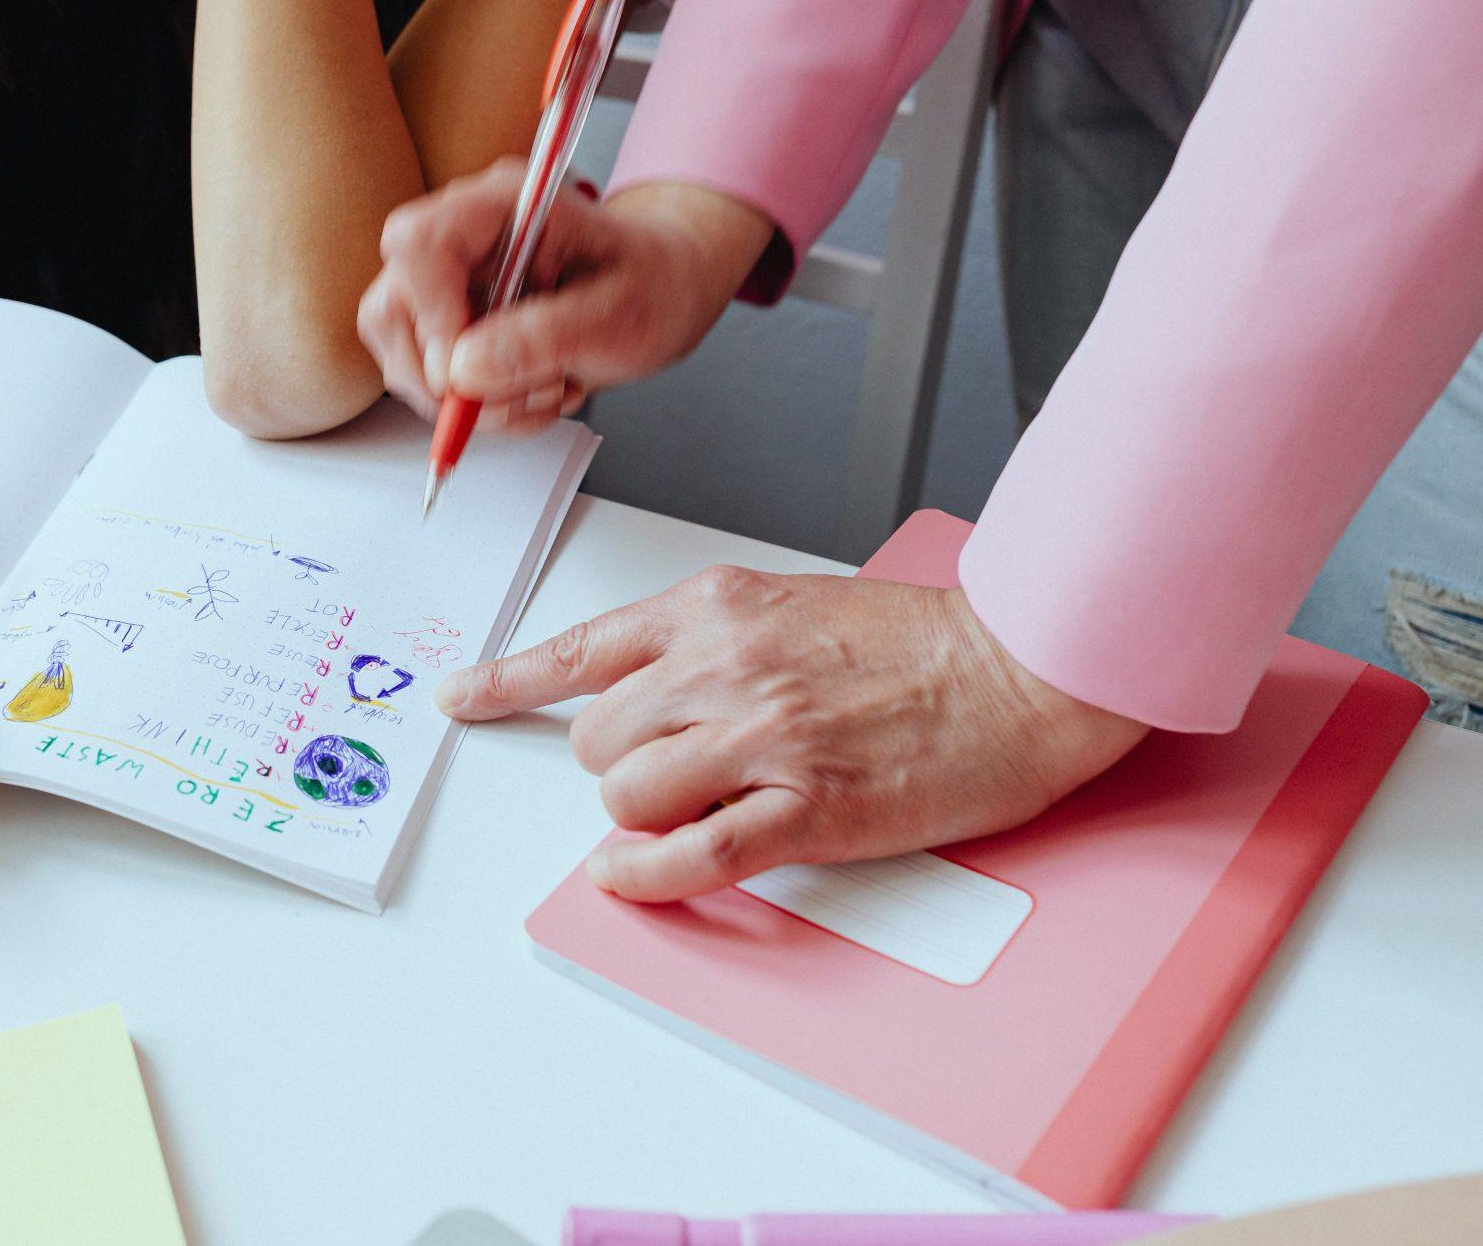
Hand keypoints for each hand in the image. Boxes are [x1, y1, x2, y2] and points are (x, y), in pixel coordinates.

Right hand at [359, 173, 770, 432]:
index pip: (420, 243)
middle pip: (392, 306)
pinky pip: (430, 379)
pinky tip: (530, 391)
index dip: (430, 314)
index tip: (464, 368)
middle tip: (512, 395)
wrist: (664, 290)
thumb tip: (464, 369)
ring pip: (404, 353)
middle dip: (443, 374)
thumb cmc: (651, 282)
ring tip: (541, 391)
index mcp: (504, 206)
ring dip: (469, 399)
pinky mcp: (451, 324)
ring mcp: (451, 283)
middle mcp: (465, 238)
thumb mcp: (620, 313)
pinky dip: (479, 406)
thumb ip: (545, 336)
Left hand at [437, 570, 1147, 898]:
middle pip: (598, 739)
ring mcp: (763, 740)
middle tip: (673, 771)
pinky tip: (636, 876)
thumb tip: (645, 698)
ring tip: (700, 809)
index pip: (581, 649)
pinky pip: (688, 857)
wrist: (1019, 668)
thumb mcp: (790, 606)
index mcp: (717, 608)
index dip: (508, 682)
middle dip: (618, 765)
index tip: (463, 698)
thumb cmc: (919, 642)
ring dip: (643, 816)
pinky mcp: (806, 809)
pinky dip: (647, 876)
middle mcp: (725, 667)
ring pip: (627, 796)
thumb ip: (709, 643)